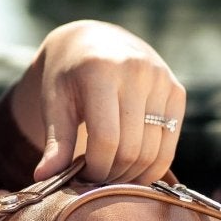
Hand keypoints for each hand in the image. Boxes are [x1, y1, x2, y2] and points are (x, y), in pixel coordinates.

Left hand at [11, 21, 186, 185]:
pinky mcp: (177, 90)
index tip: (81, 177)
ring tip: (111, 174)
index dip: (94, 168)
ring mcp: (162, 79)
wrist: (94, 41)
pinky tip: (132, 166)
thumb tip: (42, 177)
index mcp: (100, 70)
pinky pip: (170, 141)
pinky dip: (154, 163)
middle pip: (132, 149)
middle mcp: (137, 71)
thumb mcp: (54, 102)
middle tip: (96, 180)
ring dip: (133, 174)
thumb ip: (55, 140)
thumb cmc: (68, 75)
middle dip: (113, 174)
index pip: (105, 138)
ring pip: (154, 150)